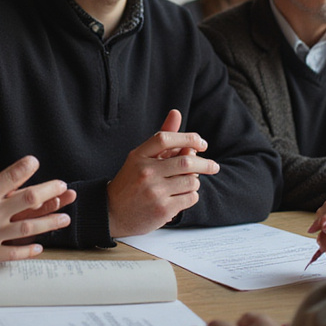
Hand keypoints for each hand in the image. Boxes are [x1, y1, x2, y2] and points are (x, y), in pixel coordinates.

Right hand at [0, 155, 72, 273]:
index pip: (8, 178)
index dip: (24, 168)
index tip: (35, 162)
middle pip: (28, 200)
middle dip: (49, 192)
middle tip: (64, 188)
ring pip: (29, 227)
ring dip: (49, 222)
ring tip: (66, 218)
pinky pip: (15, 253)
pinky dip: (29, 250)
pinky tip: (41, 247)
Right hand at [106, 109, 219, 237]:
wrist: (112, 213)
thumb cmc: (131, 182)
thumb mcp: (141, 158)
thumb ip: (162, 139)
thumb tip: (176, 113)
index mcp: (138, 156)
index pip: (165, 138)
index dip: (188, 137)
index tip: (201, 143)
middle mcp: (145, 172)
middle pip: (186, 162)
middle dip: (205, 163)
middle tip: (213, 166)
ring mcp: (154, 191)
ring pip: (191, 181)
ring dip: (195, 181)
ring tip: (187, 184)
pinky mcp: (162, 209)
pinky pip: (190, 198)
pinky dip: (191, 195)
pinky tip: (181, 196)